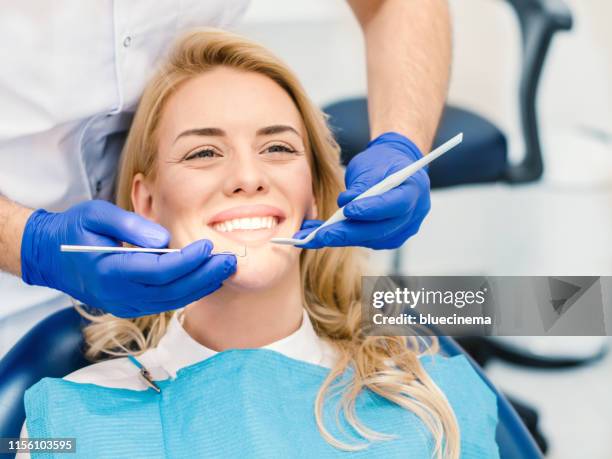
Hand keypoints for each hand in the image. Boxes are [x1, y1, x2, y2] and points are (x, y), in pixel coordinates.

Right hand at [20, 200, 235, 316]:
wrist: (52, 257)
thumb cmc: (75, 229)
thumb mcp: (95, 214)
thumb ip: (129, 224)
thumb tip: (164, 240)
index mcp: (109, 271)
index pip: (158, 271)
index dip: (187, 261)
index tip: (208, 246)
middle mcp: (119, 294)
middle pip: (171, 290)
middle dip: (204, 276)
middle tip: (230, 260)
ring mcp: (125, 304)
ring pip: (173, 300)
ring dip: (202, 286)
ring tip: (226, 268)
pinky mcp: (131, 306)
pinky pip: (166, 302)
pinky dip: (189, 291)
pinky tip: (208, 278)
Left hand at [293, 132, 430, 248]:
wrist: (394, 168)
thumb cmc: (383, 161)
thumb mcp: (373, 163)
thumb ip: (363, 183)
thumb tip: (345, 202)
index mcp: (414, 190)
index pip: (394, 205)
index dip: (371, 209)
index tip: (347, 210)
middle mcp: (412, 216)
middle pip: (379, 229)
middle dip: (346, 233)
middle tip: (319, 235)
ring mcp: (401, 231)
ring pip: (368, 238)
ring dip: (337, 238)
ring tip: (308, 236)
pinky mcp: (387, 239)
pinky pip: (363, 240)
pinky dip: (340, 237)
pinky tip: (317, 235)